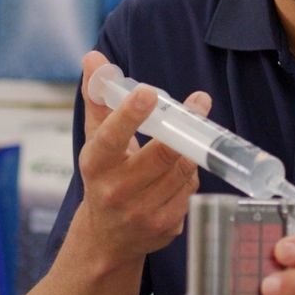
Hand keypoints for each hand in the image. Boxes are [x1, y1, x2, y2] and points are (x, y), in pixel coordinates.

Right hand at [75, 51, 208, 262]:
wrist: (106, 237)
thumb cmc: (104, 176)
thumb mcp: (96, 139)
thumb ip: (98, 98)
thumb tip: (94, 57)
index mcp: (96, 164)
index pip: (112, 136)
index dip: (130, 115)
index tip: (149, 93)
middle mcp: (116, 192)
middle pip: (161, 154)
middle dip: (184, 127)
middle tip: (200, 100)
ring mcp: (142, 213)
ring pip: (182, 171)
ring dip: (189, 152)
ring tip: (185, 142)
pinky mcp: (165, 227)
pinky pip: (191, 191)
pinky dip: (191, 176)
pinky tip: (180, 174)